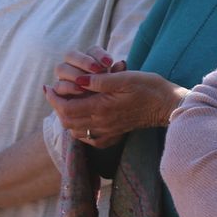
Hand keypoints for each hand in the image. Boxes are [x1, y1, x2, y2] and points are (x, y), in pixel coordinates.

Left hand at [43, 52, 184, 148]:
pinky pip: (89, 138)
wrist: (167, 106)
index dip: (54, 99)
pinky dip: (79, 130)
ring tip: (65, 102)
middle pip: (67, 121)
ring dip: (66, 118)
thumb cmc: (149, 88)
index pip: (67, 108)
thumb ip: (100, 80)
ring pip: (76, 131)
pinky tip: (81, 118)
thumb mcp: (125, 78)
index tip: (49, 87)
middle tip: (55, 93)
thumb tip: (78, 80)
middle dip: (57, 107)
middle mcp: (102, 123)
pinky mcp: (114, 135)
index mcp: (102, 108)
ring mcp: (108, 131)